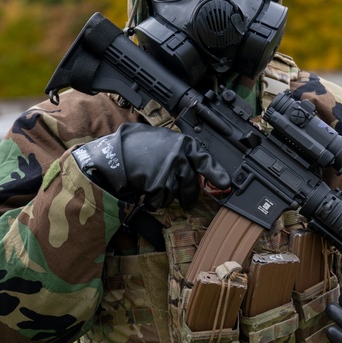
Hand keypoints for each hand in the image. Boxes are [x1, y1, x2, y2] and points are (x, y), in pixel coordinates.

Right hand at [72, 123, 230, 208]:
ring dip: (163, 195)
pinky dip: (151, 200)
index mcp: (183, 144)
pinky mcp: (158, 186)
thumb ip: (178, 151)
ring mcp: (170, 172)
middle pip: (191, 186)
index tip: (226, 183)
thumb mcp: (162, 140)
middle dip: (189, 197)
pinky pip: (159, 201)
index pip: (205, 159)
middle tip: (187, 202)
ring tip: (149, 183)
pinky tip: (142, 188)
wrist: (115, 153)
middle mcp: (180, 158)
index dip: (216, 173)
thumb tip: (193, 165)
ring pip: (174, 195)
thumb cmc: (136, 144)